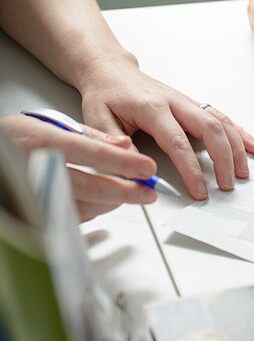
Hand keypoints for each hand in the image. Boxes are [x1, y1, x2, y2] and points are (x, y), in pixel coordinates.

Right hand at [0, 115, 158, 221]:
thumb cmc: (17, 137)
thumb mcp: (49, 123)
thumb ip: (90, 134)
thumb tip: (124, 143)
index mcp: (44, 141)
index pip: (92, 154)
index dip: (123, 162)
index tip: (147, 168)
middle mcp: (38, 169)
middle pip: (90, 187)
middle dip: (125, 192)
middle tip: (148, 192)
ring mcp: (36, 194)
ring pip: (83, 207)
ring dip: (112, 202)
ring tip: (130, 195)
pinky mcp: (35, 212)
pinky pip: (70, 218)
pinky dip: (93, 211)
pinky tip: (106, 202)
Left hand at [77, 57, 253, 200]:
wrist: (110, 69)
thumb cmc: (104, 94)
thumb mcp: (97, 120)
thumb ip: (115, 145)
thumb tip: (134, 170)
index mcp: (152, 108)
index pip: (178, 142)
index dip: (191, 169)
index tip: (200, 190)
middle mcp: (175, 102)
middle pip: (210, 129)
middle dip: (223, 159)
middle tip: (227, 185)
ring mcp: (187, 102)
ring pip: (221, 122)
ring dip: (236, 147)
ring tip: (244, 171)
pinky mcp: (193, 105)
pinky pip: (221, 117)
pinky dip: (240, 132)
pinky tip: (252, 145)